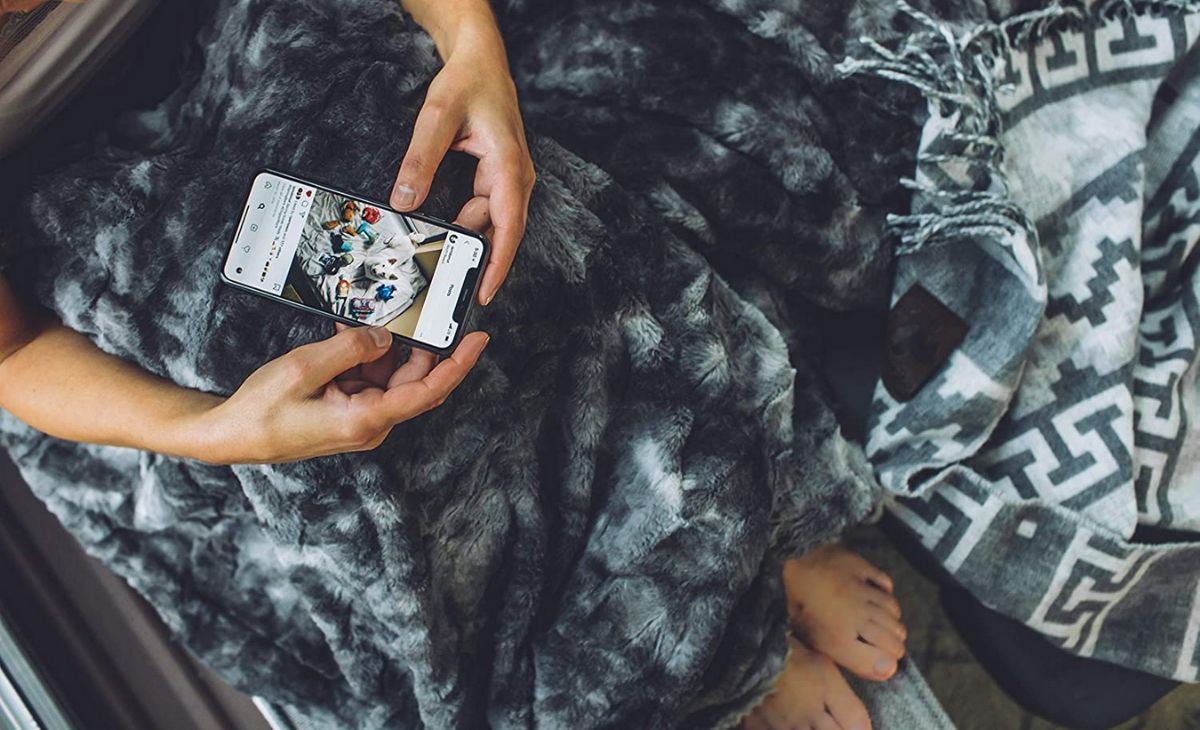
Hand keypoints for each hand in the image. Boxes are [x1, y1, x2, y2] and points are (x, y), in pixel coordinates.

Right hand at [197, 325, 487, 462]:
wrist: (231, 436)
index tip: (478, 339)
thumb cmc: (262, 412)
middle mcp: (370, 424)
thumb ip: (351, 348)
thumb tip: (383, 335)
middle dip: (416, 345)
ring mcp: (360, 419)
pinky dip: (363, 356)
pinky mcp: (348, 412)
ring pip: (391, 377)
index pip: (429, 390)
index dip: (458, 364)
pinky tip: (348, 335)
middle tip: (414, 312)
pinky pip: (369, 380)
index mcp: (366, 420)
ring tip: (365, 321)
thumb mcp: (305, 367)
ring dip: (383, 348)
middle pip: (413, 380)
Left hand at [390, 11, 534, 306]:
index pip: (508, 227)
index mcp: (510, 166)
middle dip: (478, 262)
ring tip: (439, 263)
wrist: (481, 61)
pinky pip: (482, 211)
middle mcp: (516, 178)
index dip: (497, 264)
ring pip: (488, 223)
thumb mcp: (437, 117)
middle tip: (450, 289)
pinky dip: (464, 224)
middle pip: (500, 232)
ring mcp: (508, 180)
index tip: (484, 292)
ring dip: (466, 241)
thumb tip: (404, 201)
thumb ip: (420, 160)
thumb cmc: (469, 83)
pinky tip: (443, 233)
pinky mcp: (496, 179)